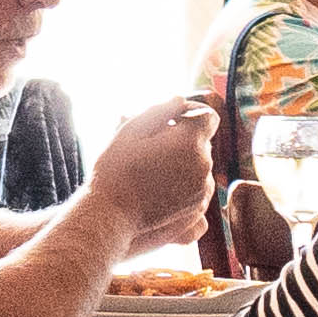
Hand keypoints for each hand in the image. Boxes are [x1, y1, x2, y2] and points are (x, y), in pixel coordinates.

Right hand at [88, 97, 218, 249]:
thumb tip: (178, 100)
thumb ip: (158, 111)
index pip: (208, 116)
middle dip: (180, 140)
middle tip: (148, 149)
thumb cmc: (114, 171)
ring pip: (199, 167)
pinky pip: (199, 190)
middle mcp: (204, 166)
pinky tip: (161, 190)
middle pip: (201, 143)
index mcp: (190, 142)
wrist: (109, 216)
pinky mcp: (197, 212)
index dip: (189, 114)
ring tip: (150, 173)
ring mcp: (203, 191)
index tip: (168, 121)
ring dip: (182, 164)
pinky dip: (185, 187)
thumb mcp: (129, 132)